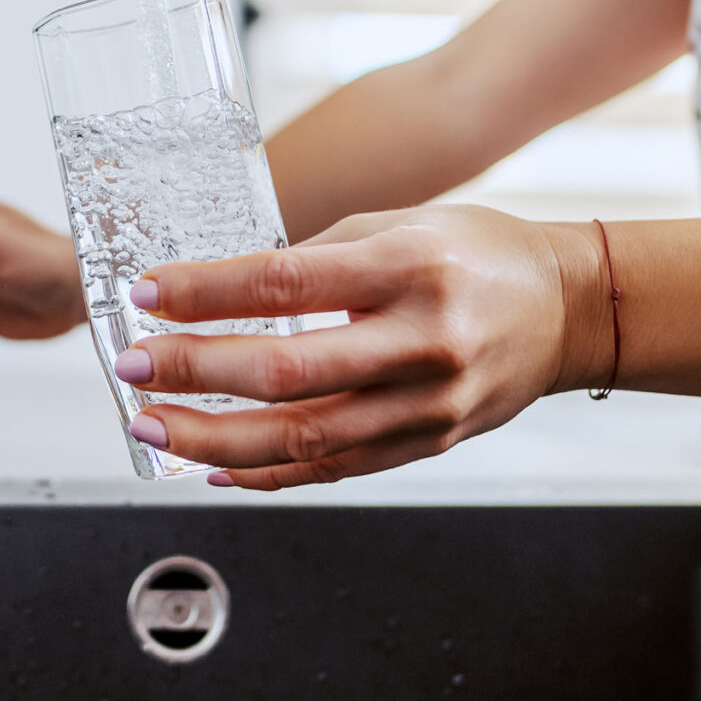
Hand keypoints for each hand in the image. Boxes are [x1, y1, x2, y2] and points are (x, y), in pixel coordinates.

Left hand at [118, 205, 610, 488]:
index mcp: (409, 268)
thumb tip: (221, 291)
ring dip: (213, 437)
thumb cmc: (478, 253)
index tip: (146, 294)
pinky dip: (267, 474)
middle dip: (194, 372)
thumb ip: (317, 259)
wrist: (569, 309)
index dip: (205, 292)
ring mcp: (429, 404)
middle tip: (131, 368)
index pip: (284, 283)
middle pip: (287, 371)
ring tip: (152, 426)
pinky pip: (335, 469)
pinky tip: (213, 465)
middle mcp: (422, 341)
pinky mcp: (429, 444)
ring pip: (304, 437)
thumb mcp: (401, 225)